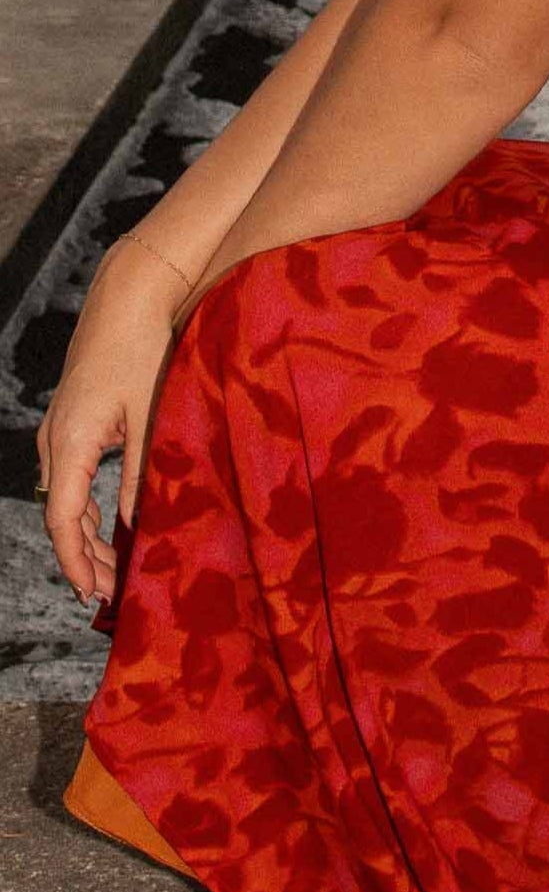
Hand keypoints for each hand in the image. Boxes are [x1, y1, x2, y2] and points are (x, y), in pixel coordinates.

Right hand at [35, 246, 185, 605]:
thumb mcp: (150, 417)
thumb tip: (132, 526)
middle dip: (83, 558)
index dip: (76, 562)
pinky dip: (85, 510)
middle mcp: (55, 440)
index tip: (95, 593)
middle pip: (60, 516)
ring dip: (85, 536)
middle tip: (113, 593)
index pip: (62, 519)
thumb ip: (141, 474)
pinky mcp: (73, 425)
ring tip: (113, 571)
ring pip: (63, 500)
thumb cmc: (142, 350)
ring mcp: (60, 432)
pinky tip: (109, 529)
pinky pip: (70, 480)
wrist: (127, 298)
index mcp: (71, 442)